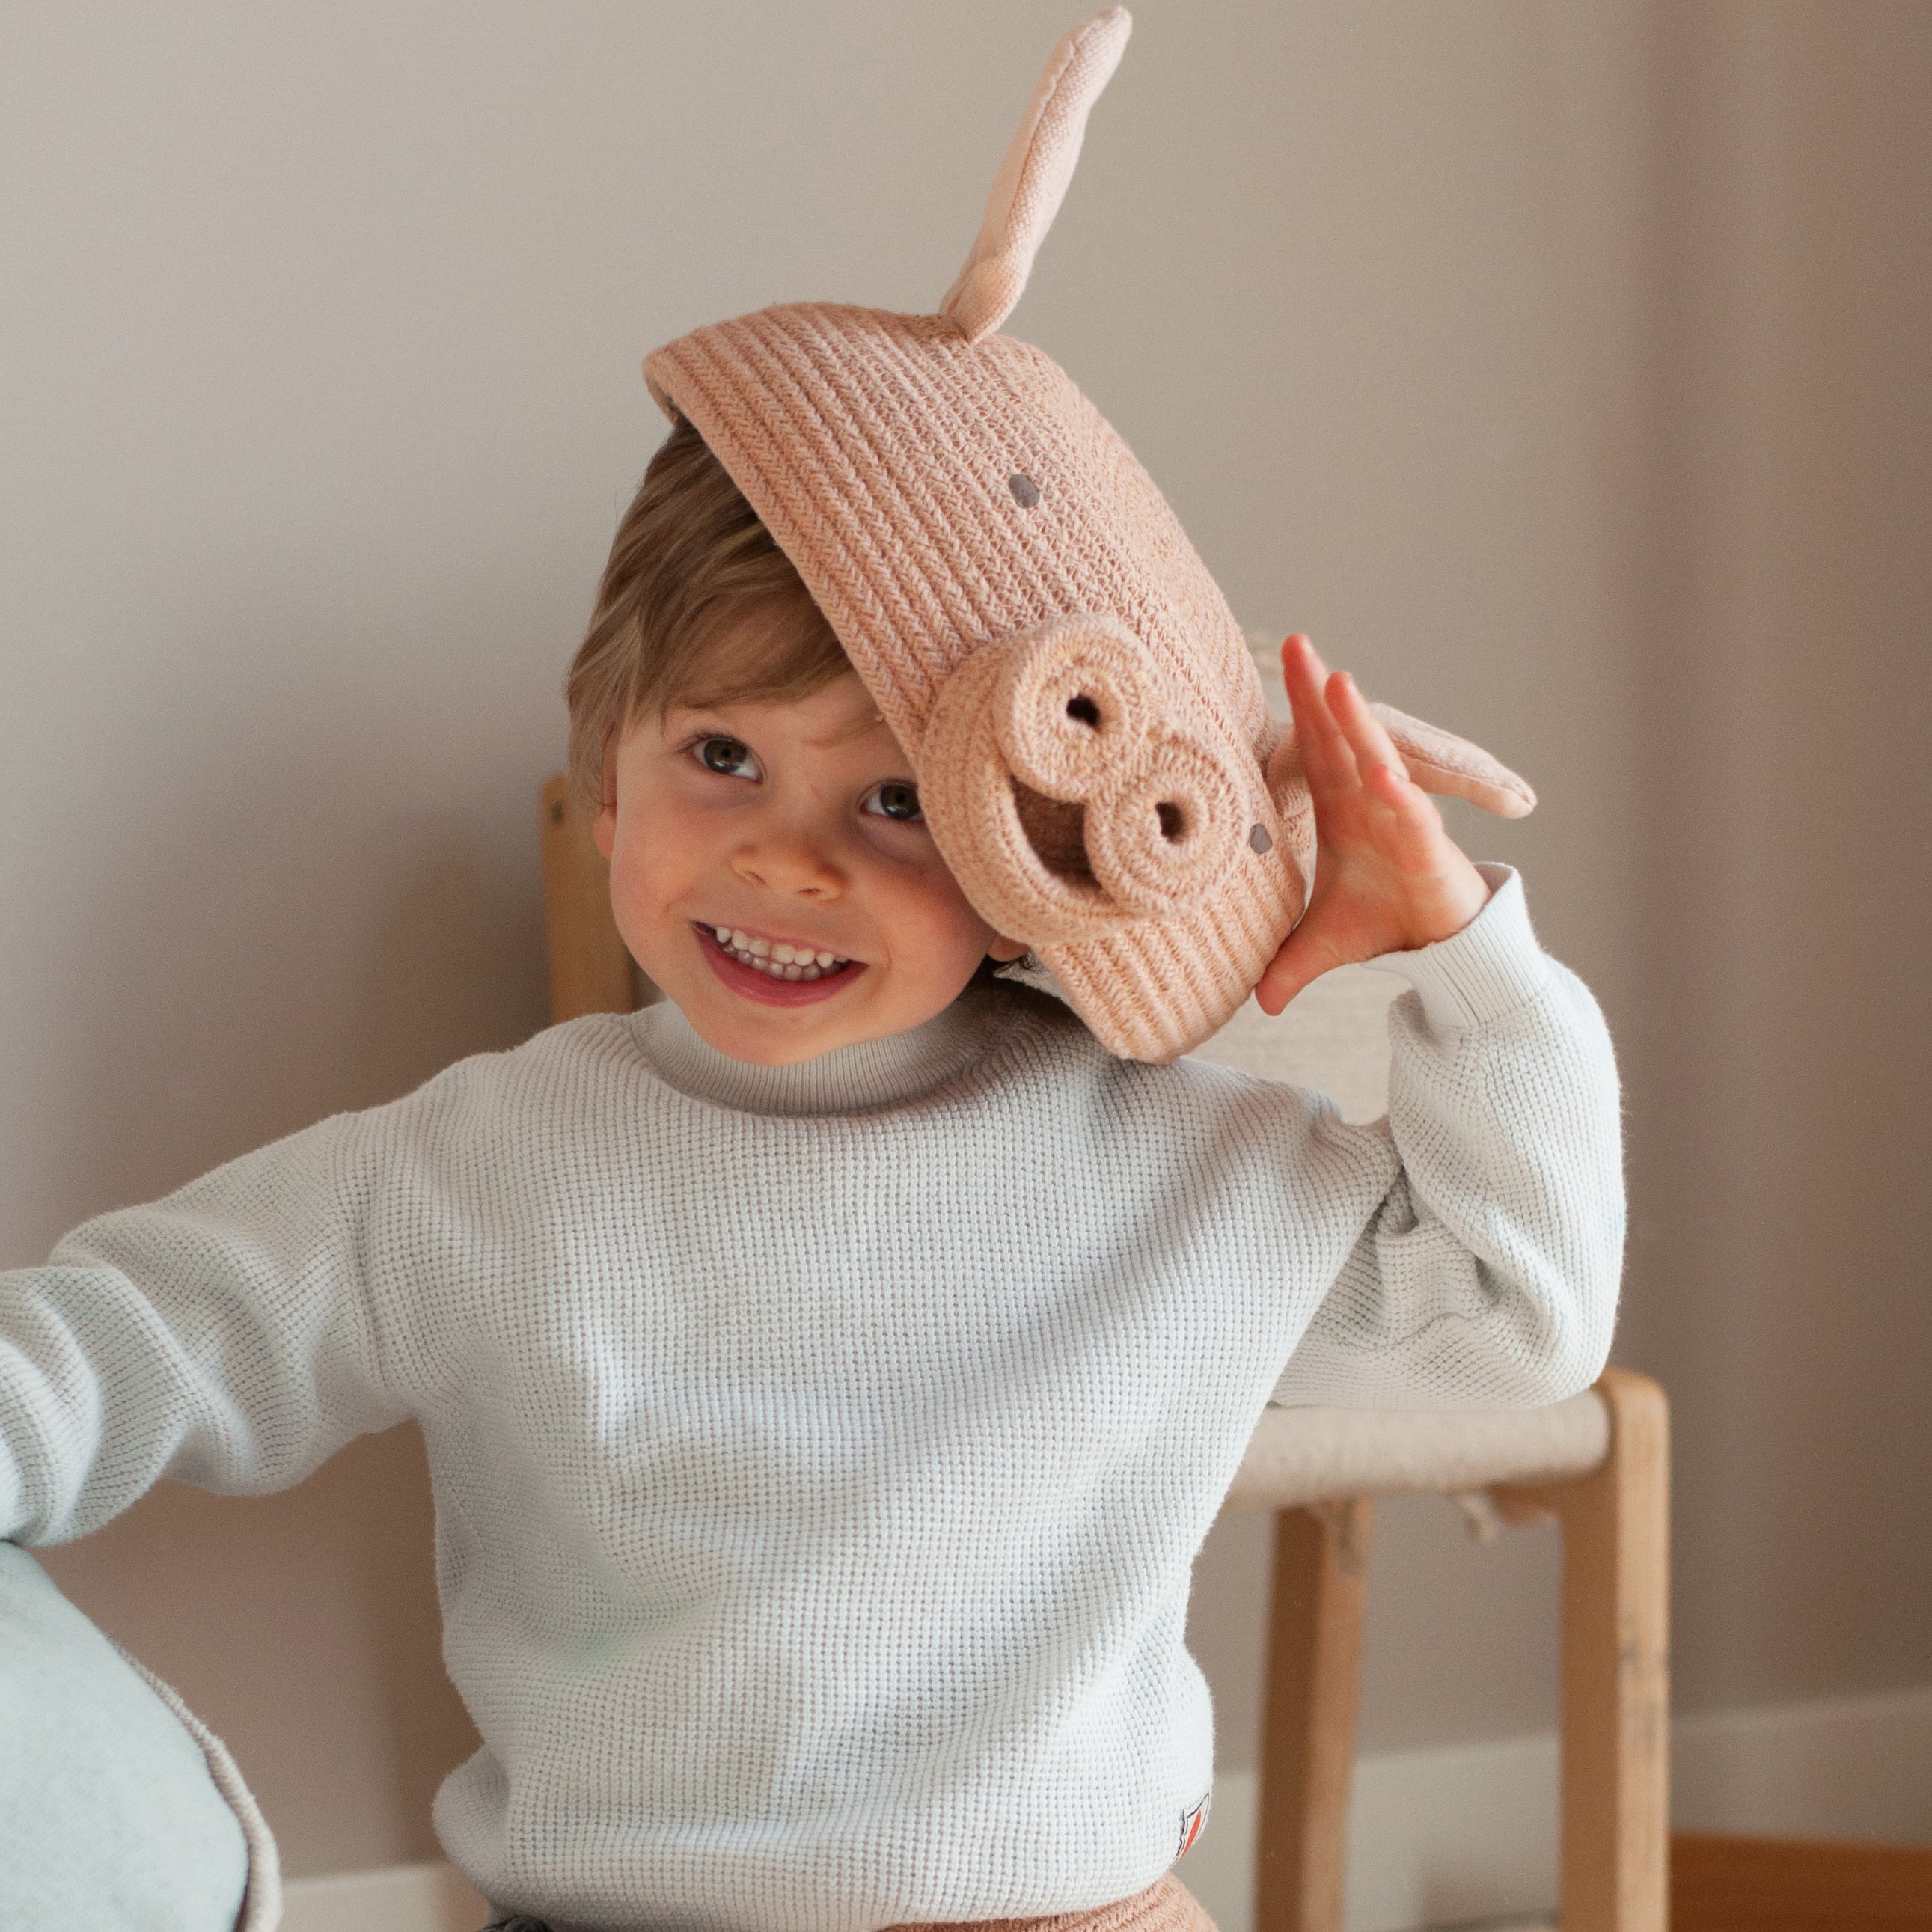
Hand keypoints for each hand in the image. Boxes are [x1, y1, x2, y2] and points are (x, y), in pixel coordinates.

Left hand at [1254, 635, 1490, 1015]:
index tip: (1265, 672)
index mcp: (1342, 806)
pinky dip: (1400, 797)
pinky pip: (1413, 816)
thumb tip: (1256, 1004)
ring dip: (1358, 726)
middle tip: (1295, 643)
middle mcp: (1371, 801)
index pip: (1313, 750)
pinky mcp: (1429, 847)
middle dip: (1318, 693)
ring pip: (1377, 764)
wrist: (1440, 946)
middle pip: (1340, 738)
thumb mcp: (1322, 943)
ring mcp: (1401, 819)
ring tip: (1339, 683)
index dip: (1292, 712)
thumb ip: (1286, 963)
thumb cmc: (1385, 920)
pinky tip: (1383, 776)